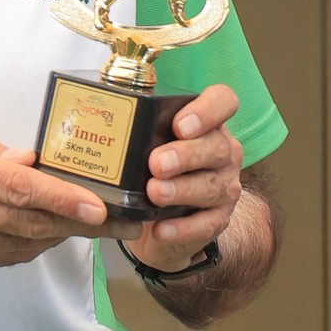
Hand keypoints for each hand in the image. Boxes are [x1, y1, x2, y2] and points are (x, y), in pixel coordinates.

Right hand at [0, 124, 107, 286]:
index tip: (98, 205)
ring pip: (30, 243)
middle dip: (87, 223)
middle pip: (37, 222)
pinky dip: (37, 243)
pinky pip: (12, 256)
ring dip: (67, 233)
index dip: (64, 198)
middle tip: (125, 221)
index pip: (21, 189)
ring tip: (102, 225)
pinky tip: (56, 231)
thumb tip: (26, 159)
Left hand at [119, 85, 242, 271]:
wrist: (155, 223)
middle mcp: (222, 153)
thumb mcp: (146, 146)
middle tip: (156, 163)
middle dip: (185, 155)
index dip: (207, 110)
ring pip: (211, 186)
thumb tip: (106, 114)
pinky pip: (205, 224)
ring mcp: (224, 187)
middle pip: (216, 147)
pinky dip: (181, 228)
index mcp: (208, 125)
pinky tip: (160, 228)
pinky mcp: (218, 219)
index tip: (179, 125)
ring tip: (155, 193)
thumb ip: (138, 130)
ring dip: (182, 190)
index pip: (223, 102)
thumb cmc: (151, 173)